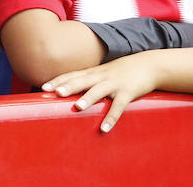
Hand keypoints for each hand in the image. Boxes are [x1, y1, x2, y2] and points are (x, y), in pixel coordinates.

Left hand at [42, 53, 159, 132]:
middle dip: (68, 86)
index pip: (72, 75)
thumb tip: (72, 91)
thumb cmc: (122, 71)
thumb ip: (89, 80)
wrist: (148, 65)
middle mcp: (101, 76)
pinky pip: (118, 106)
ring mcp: (114, 83)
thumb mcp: (103, 73)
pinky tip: (105, 128)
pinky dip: (112, 117)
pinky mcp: (128, 92)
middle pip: (82, 80)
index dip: (58, 81)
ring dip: (88, 98)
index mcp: (93, 72)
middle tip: (54, 93)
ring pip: (99, 90)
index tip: (44, 87)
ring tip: (77, 107)